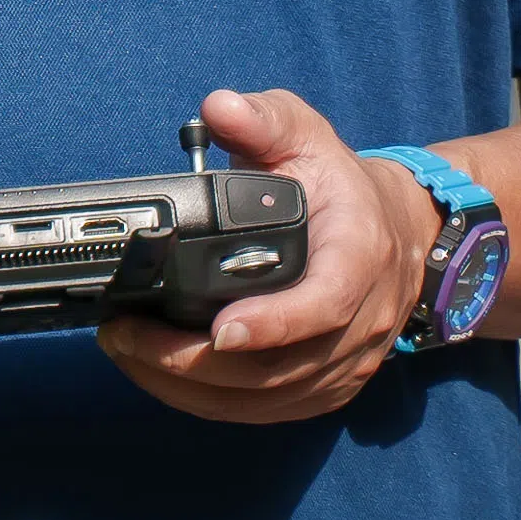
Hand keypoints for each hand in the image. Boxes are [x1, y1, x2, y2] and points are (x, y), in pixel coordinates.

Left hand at [100, 85, 424, 425]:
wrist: (395, 234)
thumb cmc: (339, 188)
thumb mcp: (308, 137)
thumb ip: (265, 119)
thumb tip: (221, 107)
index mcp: (360, 257)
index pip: (325, 302)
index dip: (274, 322)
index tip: (219, 329)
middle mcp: (360, 322)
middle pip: (280, 366)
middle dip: (193, 361)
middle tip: (126, 335)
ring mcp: (346, 363)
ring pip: (267, 398)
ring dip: (188, 387)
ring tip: (126, 351)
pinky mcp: (326, 388)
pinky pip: (266, 412)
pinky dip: (207, 403)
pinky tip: (158, 378)